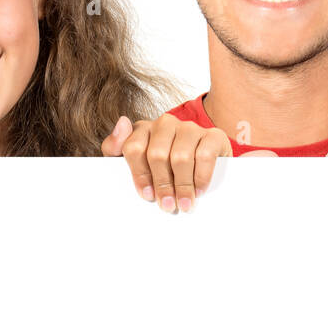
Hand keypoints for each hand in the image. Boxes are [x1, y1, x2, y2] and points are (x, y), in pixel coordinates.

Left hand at [101, 114, 231, 212]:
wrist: (201, 166)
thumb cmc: (160, 168)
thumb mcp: (133, 161)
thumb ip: (115, 146)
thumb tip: (122, 122)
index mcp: (143, 129)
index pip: (134, 148)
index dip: (139, 175)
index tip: (146, 195)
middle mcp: (166, 124)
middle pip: (157, 155)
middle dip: (162, 185)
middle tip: (166, 205)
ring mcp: (189, 128)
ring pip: (181, 157)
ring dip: (182, 186)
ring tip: (183, 204)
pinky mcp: (213, 135)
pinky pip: (205, 156)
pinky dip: (201, 177)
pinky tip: (199, 191)